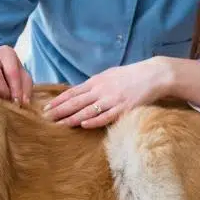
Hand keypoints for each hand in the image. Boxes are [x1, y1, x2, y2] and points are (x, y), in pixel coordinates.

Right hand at [0, 45, 32, 104]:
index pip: (11, 71)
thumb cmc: (13, 76)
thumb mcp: (24, 80)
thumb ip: (26, 90)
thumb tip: (23, 103)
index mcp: (7, 53)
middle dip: (2, 92)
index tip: (18, 102)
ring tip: (0, 103)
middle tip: (8, 102)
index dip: (15, 89)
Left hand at [44, 57, 172, 127]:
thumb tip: (79, 92)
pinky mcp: (124, 109)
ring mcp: (112, 100)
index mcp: (96, 81)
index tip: (46, 107)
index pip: (73, 92)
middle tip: (46, 118)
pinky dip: (94, 121)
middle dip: (60, 111)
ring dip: (72, 118)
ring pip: (88, 111)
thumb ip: (94, 84)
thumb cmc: (130, 76)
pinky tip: (83, 125)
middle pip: (76, 102)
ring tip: (60, 125)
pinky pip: (106, 117)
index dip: (58, 101)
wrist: (154, 75)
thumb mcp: (109, 75)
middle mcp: (101, 90)